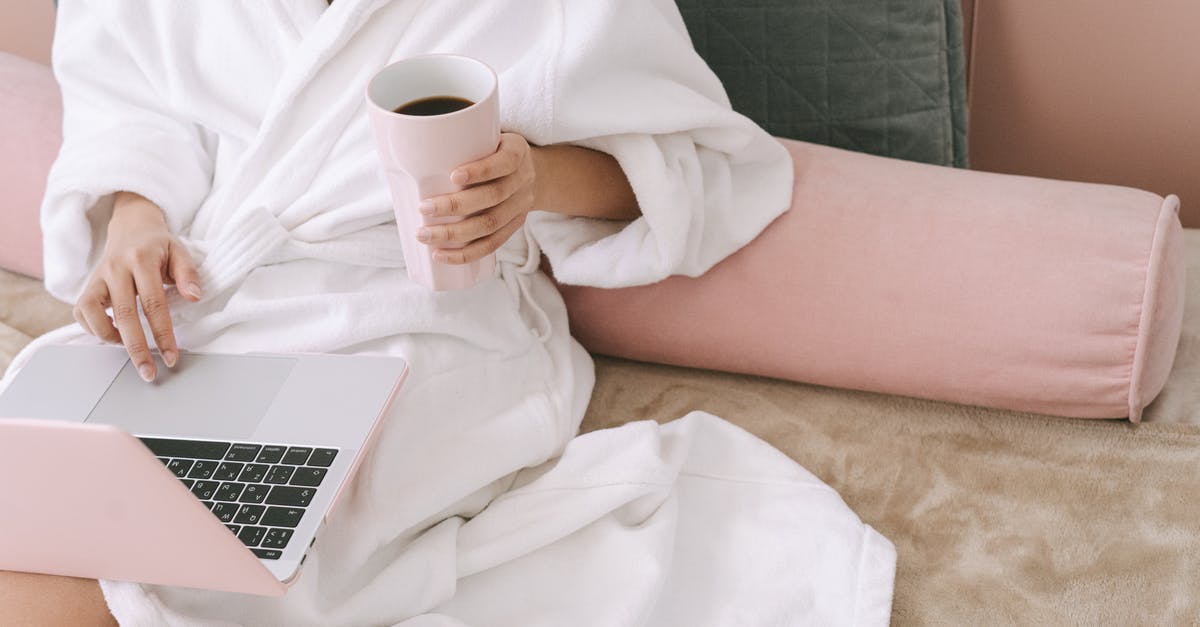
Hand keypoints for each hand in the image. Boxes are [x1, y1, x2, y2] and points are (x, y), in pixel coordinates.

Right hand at [73, 192, 201, 380]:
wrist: (131, 226)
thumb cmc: (158, 245)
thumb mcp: (179, 251)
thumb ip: (188, 274)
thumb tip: (195, 297)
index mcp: (142, 260)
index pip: (154, 303)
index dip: (162, 333)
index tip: (171, 356)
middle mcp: (115, 269)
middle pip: (124, 315)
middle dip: (137, 348)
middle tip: (148, 372)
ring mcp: (97, 278)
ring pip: (94, 315)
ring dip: (113, 339)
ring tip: (132, 348)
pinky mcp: (86, 286)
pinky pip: (83, 313)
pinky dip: (96, 329)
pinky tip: (115, 334)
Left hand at [415, 132, 537, 263]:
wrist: (536, 174)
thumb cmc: (497, 152)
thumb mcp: (491, 139)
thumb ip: (465, 143)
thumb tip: (411, 151)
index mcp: (517, 154)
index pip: (503, 163)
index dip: (480, 171)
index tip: (453, 175)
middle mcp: (522, 181)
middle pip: (493, 197)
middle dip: (455, 206)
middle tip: (423, 208)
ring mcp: (520, 207)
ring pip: (489, 225)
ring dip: (454, 234)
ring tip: (425, 235)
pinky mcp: (514, 227)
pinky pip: (491, 245)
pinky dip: (465, 254)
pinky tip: (441, 255)